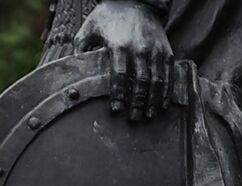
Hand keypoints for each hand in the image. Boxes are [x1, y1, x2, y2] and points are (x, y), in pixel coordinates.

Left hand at [73, 0, 173, 120]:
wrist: (136, 1)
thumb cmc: (109, 16)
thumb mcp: (89, 28)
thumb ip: (81, 48)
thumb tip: (73, 70)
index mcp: (119, 45)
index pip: (119, 75)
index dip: (118, 94)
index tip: (116, 109)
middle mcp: (139, 48)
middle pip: (140, 81)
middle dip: (137, 102)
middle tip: (133, 118)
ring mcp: (155, 50)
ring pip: (157, 80)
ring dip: (153, 101)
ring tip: (148, 115)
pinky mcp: (166, 51)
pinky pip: (168, 75)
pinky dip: (166, 92)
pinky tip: (162, 104)